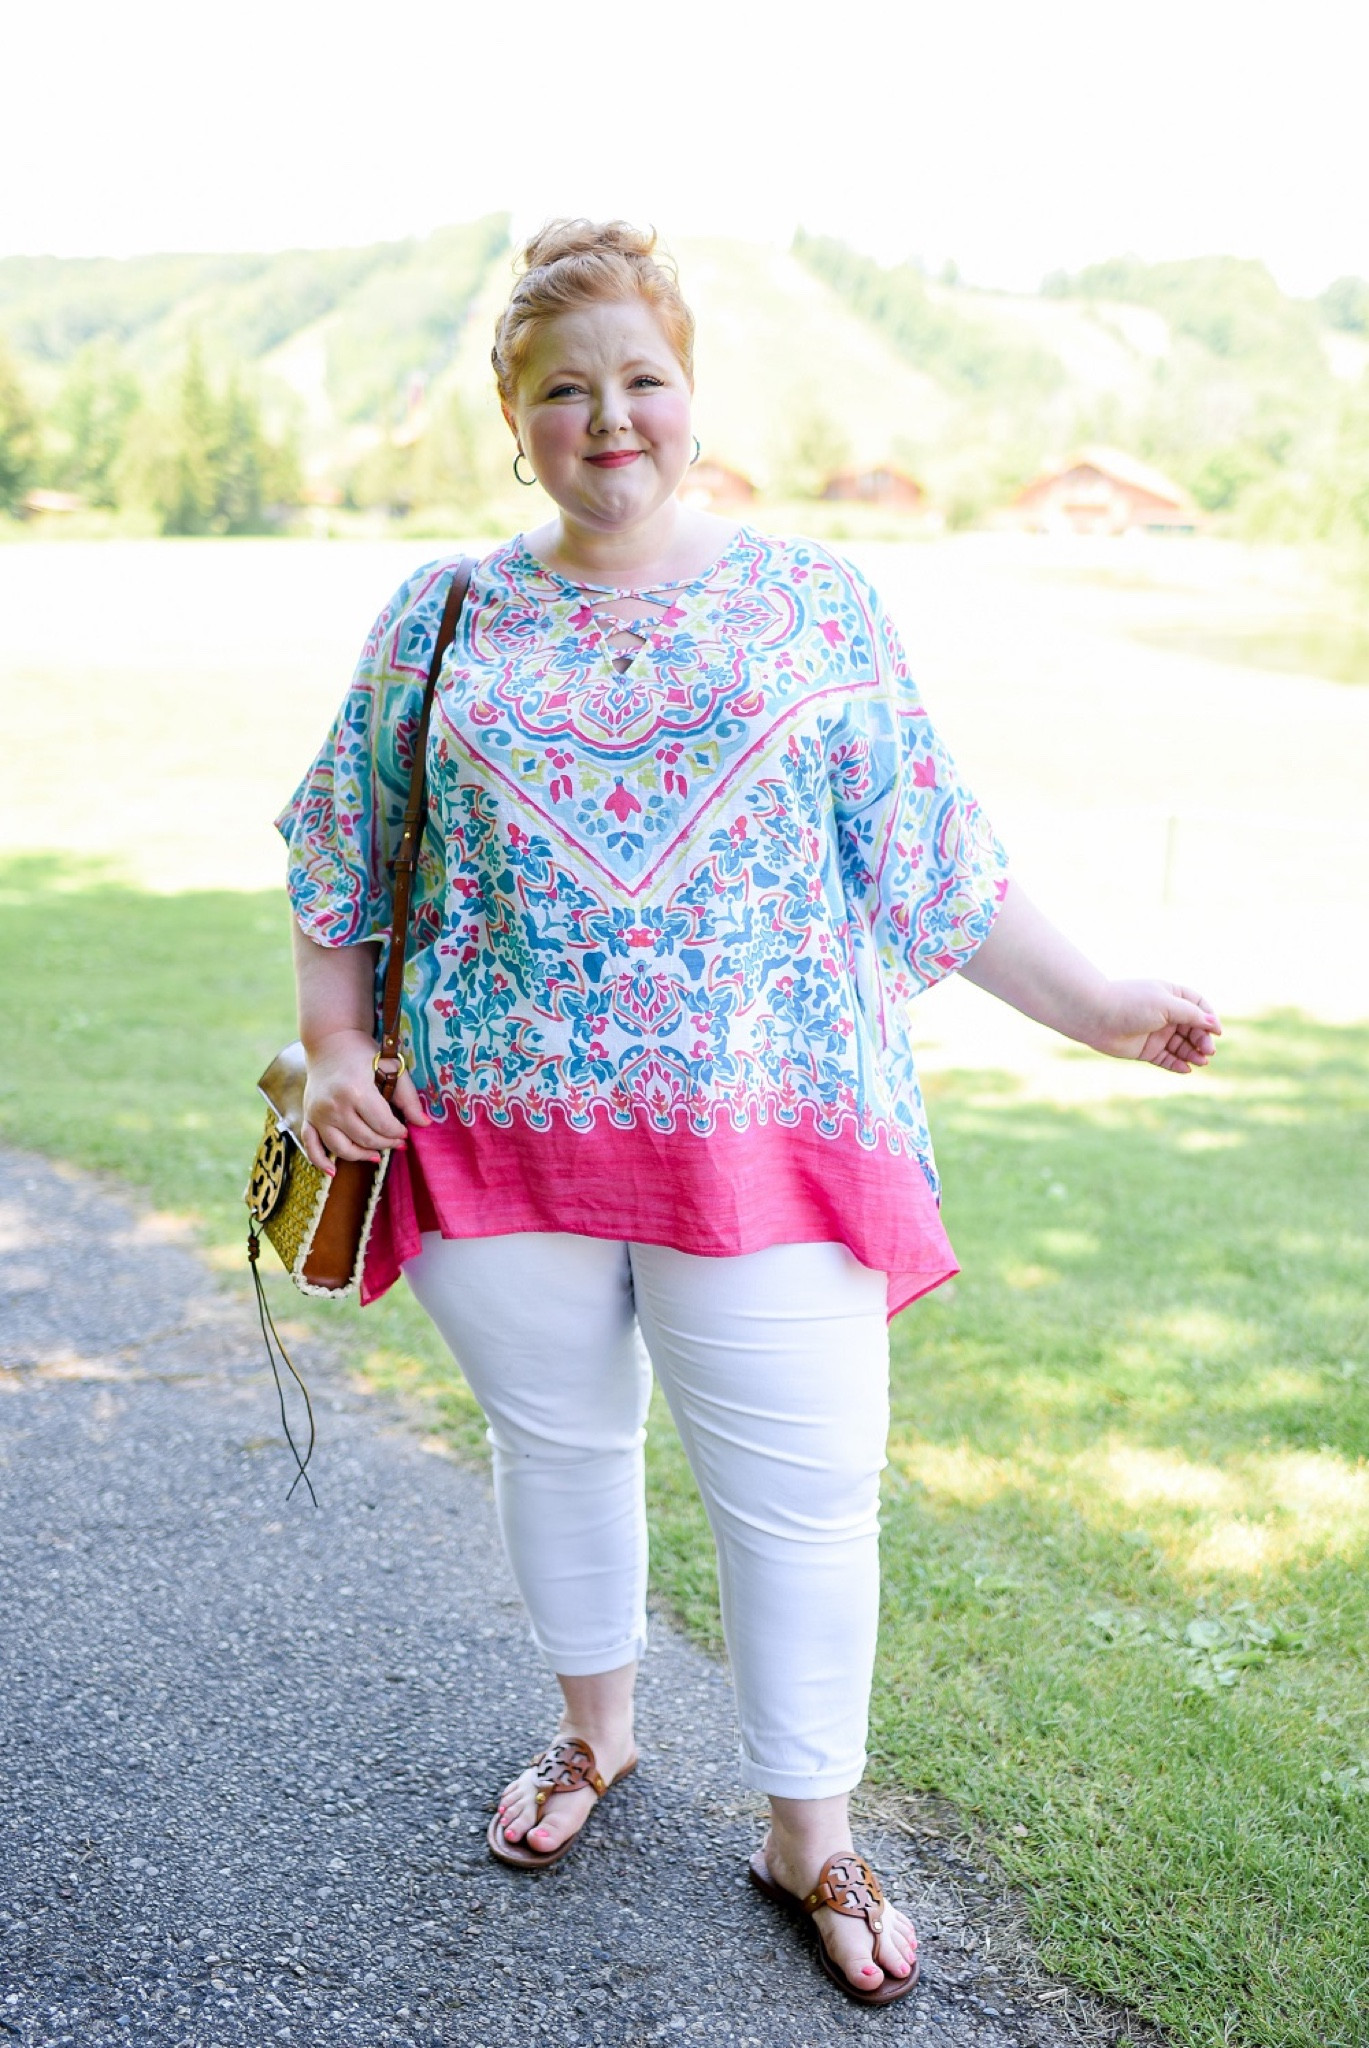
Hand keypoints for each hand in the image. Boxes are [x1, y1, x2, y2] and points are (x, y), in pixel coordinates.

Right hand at [298, 1028, 431, 1173]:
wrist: (330, 1041)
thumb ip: (408, 1098)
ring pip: (342, 1149)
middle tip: (397, 1142)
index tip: (406, 1132)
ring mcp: (318, 1114)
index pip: (383, 1126)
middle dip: (385, 1143)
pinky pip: (311, 1146)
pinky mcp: (308, 1117)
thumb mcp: (392, 1068)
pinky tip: (333, 1172)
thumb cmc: (364, 1054)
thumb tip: (424, 1124)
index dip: (398, 1133)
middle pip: (365, 1139)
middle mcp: (334, 1106)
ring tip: (377, 1154)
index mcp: (356, 1092)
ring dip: (362, 1155)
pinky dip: (320, 1161)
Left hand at [1092, 981, 1221, 1072]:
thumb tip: (1213, 1023)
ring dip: (1193, 1053)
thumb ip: (1191, 1014)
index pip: (1199, 1006)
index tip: (1216, 1032)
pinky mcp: (1146, 1049)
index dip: (1210, 1019)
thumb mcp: (1166, 1005)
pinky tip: (1186, 1069)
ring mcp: (1156, 1032)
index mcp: (1171, 996)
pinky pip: (1167, 1059)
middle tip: (1208, 1051)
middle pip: (1193, 1028)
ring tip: (1201, 1061)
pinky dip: (1177, 1064)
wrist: (1096, 1016)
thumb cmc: (1131, 1004)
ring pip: (1181, 1045)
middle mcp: (1165, 1014)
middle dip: (1202, 1039)